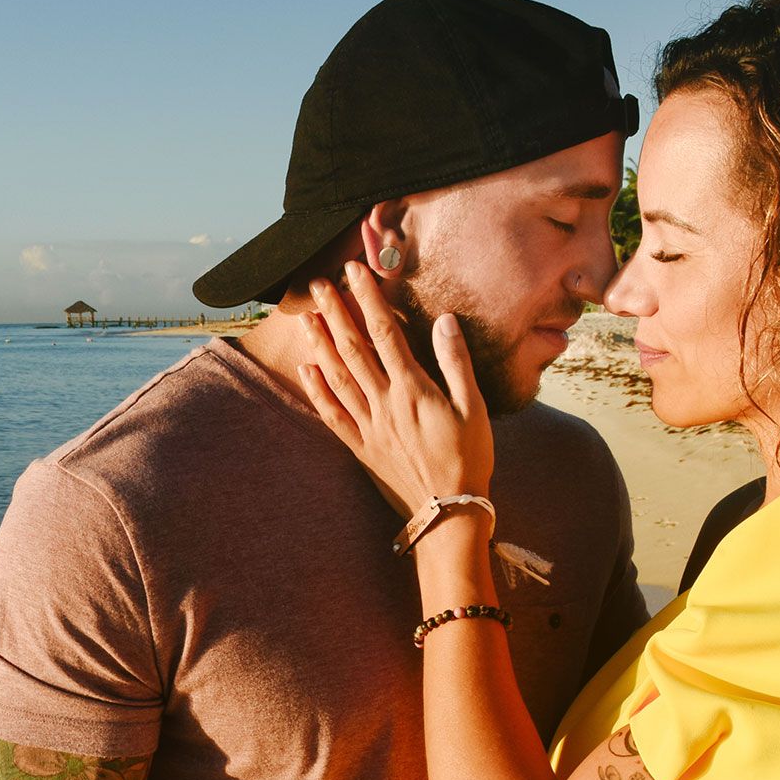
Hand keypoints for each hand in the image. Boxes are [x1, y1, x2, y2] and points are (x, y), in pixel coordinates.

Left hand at [300, 262, 495, 516]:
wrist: (449, 509)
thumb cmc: (469, 456)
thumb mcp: (474, 406)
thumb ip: (457, 361)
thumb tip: (445, 320)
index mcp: (413, 388)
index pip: (384, 332)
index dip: (368, 298)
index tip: (355, 271)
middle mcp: (384, 402)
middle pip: (353, 348)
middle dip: (335, 312)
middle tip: (318, 284)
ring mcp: (369, 425)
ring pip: (337, 376)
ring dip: (320, 344)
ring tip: (305, 317)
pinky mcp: (361, 447)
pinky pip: (333, 415)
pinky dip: (317, 391)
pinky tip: (306, 370)